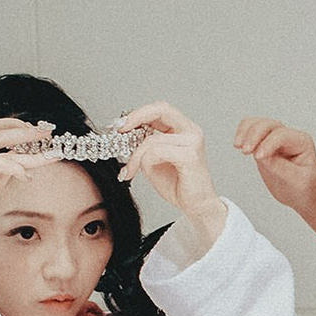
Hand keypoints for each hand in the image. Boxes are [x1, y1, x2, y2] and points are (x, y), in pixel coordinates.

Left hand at [117, 101, 221, 227]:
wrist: (196, 206)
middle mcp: (191, 131)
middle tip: (120, 130)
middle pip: (161, 109)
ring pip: (152, 139)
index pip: (160, 109)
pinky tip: (135, 172)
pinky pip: (156, 152)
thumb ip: (145, 143)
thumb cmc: (178, 184)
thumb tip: (125, 132)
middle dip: (135, 118)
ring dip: (134, 155)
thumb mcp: (154, 159)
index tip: (121, 125)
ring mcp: (192, 142)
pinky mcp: (189, 156)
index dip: (138, 113)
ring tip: (128, 169)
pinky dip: (141, 162)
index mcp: (184, 129)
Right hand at [235, 117, 315, 212]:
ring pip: (257, 124)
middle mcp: (289, 136)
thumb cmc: (306, 187)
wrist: (305, 195)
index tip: (258, 158)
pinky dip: (243, 134)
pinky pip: (251, 132)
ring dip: (245, 132)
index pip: (282, 135)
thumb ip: (279, 167)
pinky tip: (239, 145)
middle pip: (268, 125)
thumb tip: (260, 156)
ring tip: (238, 146)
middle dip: (254, 135)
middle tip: (245, 151)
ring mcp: (275, 139)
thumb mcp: (297, 180)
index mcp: (302, 142)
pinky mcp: (264, 145)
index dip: (268, 144)